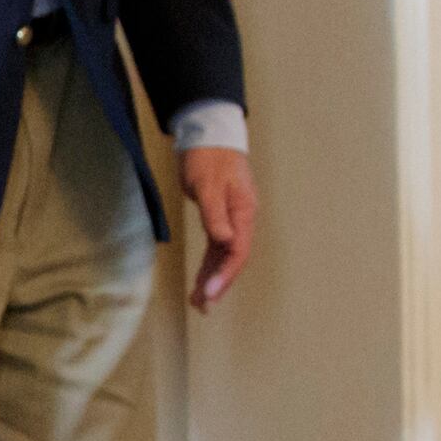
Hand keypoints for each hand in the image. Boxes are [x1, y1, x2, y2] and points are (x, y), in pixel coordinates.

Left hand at [180, 145, 256, 309]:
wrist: (208, 135)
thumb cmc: (208, 157)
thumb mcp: (207, 184)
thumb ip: (215, 213)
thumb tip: (224, 240)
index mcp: (243, 212)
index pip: (238, 251)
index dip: (225, 274)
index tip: (210, 292)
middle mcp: (240, 220)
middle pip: (233, 259)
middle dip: (218, 283)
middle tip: (202, 305)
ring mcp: (231, 220)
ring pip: (224, 256)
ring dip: (211, 278)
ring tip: (198, 302)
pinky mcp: (219, 217)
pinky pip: (216, 248)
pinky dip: (208, 264)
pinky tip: (200, 279)